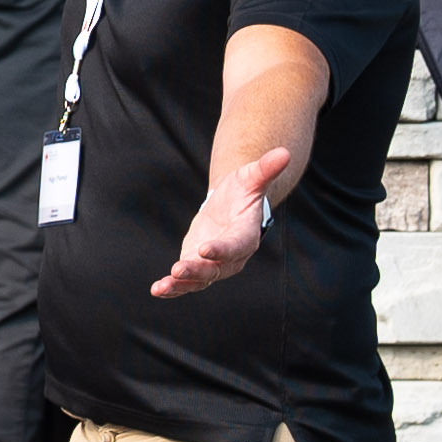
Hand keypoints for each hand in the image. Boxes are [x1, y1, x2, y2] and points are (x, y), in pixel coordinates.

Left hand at [152, 144, 296, 296]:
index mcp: (245, 236)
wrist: (231, 205)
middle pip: (216, 268)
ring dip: (181, 284)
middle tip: (179, 268)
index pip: (235, 246)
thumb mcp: (252, 177)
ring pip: (200, 279)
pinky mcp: (198, 266)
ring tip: (162, 287)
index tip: (204, 249)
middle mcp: (232, 256)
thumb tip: (285, 152)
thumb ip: (265, 169)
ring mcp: (214, 264)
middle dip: (198, 270)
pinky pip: (187, 281)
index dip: (221, 249)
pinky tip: (157, 290)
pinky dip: (173, 287)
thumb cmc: (243, 190)